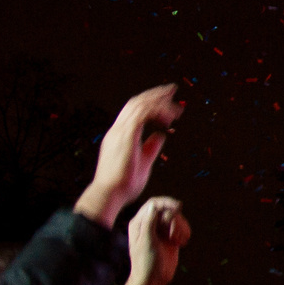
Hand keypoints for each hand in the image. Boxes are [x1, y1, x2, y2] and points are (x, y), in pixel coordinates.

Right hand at [77, 86, 183, 228]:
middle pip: (135, 103)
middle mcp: (117, 130)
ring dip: (158, 100)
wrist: (109, 194)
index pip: (133, 111)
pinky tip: (169, 115)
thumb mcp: (143, 163)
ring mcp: (119, 132)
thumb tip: (161, 135)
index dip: (149, 103)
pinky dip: (156, 110)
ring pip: (139, 105)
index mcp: (119, 135)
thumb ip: (151, 148)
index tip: (166, 100)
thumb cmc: (123, 185)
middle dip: (154, 94)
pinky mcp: (126, 135)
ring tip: (175, 102)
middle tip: (172, 90)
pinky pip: (142, 114)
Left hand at [125, 196, 189, 284]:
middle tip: (173, 235)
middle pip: (168, 210)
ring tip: (178, 241)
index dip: (167, 202)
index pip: (154, 203)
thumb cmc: (146, 262)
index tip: (178, 208)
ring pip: (176, 218)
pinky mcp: (170, 237)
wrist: (154, 280)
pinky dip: (184, 233)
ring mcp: (161, 230)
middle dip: (174, 220)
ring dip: (181, 228)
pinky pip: (182, 227)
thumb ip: (149, 221)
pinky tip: (181, 243)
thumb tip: (155, 205)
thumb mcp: (146, 241)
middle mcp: (150, 224)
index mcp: (139, 223)